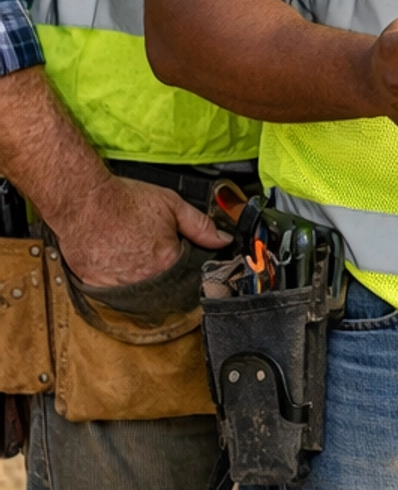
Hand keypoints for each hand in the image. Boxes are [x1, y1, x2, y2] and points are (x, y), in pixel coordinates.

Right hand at [54, 176, 221, 288]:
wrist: (82, 200)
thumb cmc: (124, 200)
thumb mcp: (172, 205)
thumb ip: (201, 226)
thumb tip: (223, 240)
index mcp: (168, 262)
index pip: (187, 275)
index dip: (183, 263)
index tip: (175, 254)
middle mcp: (145, 280)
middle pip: (163, 285)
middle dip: (162, 271)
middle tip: (149, 248)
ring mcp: (118, 285)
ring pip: (137, 289)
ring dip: (139, 277)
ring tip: (130, 252)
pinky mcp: (95, 285)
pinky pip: (112, 289)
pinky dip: (115, 277)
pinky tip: (114, 258)